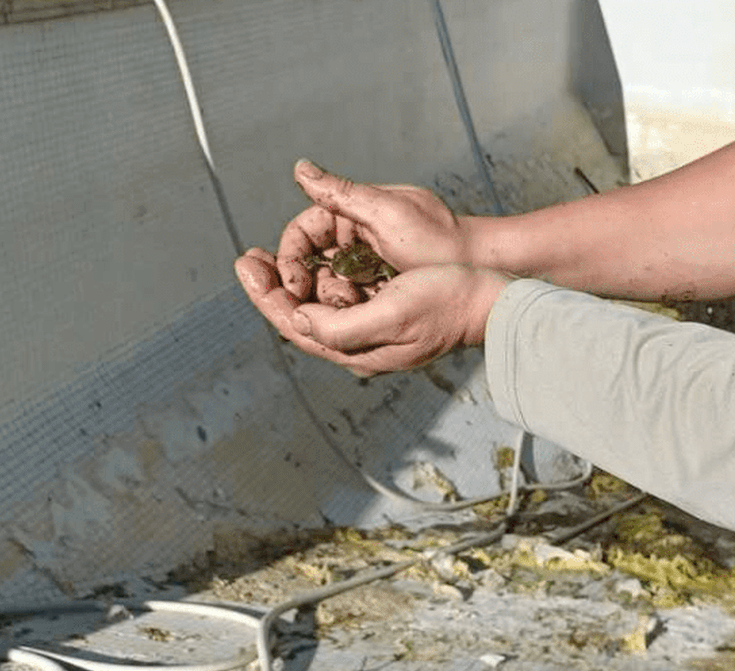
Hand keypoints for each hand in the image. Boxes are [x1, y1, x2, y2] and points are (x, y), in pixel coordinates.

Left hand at [235, 248, 508, 376]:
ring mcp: (373, 331)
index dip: (264, 295)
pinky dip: (323, 279)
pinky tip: (316, 260)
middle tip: (247, 257)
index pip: (295, 325)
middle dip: (272, 287)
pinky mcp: (386, 314)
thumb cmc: (446, 302)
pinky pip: (343, 299)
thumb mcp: (392, 313)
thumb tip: (298, 320)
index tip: (244, 264)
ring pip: (320, 307)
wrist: (490, 300)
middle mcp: (360, 345)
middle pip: (301, 317)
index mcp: (357, 351)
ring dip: (296, 281)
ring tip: (274, 255)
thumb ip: (340, 325)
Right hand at [276, 158, 476, 304]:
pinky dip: (349, 308)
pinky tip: (357, 319)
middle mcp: (355, 233)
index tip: (293, 286)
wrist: (481, 267)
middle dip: (308, 285)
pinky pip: (351, 298)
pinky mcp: (379, 283)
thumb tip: (299, 168)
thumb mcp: (389, 215)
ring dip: (329, 300)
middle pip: (311, 262)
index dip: (290, 259)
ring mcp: (367, 259)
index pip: (301, 232)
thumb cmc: (439, 240)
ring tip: (345, 310)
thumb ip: (343, 194)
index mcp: (352, 209)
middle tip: (318, 305)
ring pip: (329, 284)